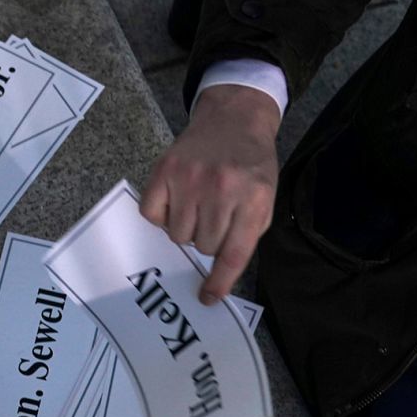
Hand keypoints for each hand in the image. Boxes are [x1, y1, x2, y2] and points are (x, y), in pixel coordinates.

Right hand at [140, 83, 280, 304]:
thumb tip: (218, 272)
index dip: (219, 281)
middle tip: (214, 216)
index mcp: (253, 200)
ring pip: (177, 235)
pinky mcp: (164, 171)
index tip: (207, 298)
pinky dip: (162, 214)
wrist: (234, 118)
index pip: (233, 254)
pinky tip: (176, 198)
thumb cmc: (251, 165)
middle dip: (208, 239)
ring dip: (186, 228)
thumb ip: (245, 233)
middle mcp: (221, 190)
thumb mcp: (263, 198)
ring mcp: (189, 179)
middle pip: (203, 246)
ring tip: (197, 205)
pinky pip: (153, 216)